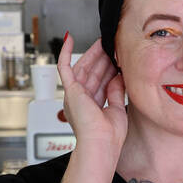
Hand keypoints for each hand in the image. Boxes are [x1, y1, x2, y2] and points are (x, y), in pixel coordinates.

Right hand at [56, 35, 126, 161]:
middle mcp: (80, 100)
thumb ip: (116, 91)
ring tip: (103, 41)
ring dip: (93, 54)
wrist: (101, 144)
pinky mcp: (69, 91)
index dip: (109, 68)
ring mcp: (74, 95)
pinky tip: (69, 38)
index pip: (100, 82)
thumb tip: (118, 75)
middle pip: (92, 72)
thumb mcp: (117, 109)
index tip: (118, 59)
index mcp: (90, 107)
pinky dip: (65, 52)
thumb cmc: (109, 136)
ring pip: (83, 67)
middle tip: (112, 45)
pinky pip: (64, 67)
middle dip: (103, 58)